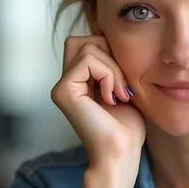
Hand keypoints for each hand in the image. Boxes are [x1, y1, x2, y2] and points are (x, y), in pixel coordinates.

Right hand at [51, 36, 145, 176]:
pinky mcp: (62, 90)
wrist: (121, 154)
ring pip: (88, 46)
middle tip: (122, 85)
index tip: (125, 83)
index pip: (90, 42)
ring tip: (119, 94)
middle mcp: (65, 82)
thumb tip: (109, 33)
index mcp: (78, 81)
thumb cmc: (127, 128)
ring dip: (113, 68)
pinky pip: (88, 60)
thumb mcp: (123, 86)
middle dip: (110, 54)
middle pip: (84, 39)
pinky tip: (112, 98)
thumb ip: (113, 63)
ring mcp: (61, 86)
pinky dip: (108, 75)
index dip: (111, 53)